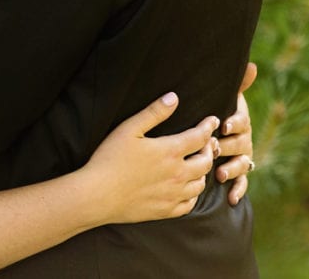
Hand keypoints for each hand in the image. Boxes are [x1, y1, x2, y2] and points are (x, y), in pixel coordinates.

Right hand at [83, 93, 218, 225]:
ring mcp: (172, 195)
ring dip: (203, 172)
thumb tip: (174, 98)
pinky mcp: (165, 211)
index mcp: (170, 151)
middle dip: (209, 149)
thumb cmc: (109, 159)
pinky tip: (188, 188)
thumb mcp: (129, 129)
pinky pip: (190, 204)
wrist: (96, 195)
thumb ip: (154, 113)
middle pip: (206, 161)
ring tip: (198, 164)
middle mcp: (177, 174)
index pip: (199, 137)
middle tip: (206, 143)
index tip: (212, 121)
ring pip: (201, 184)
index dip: (208, 127)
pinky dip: (194, 194)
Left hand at [216, 62, 256, 204]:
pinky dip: (238, 190)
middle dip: (228, 146)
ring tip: (220, 173)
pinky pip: (242, 182)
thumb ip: (238, 85)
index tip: (224, 124)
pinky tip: (232, 199)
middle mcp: (244, 139)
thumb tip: (252, 65)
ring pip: (241, 164)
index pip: (241, 121)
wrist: (217, 133)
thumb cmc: (218, 113)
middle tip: (215, 148)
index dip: (235, 122)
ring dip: (232, 168)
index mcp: (240, 121)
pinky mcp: (239, 173)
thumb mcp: (225, 99)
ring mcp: (243, 157)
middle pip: (240, 143)